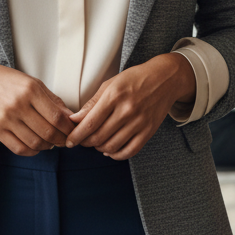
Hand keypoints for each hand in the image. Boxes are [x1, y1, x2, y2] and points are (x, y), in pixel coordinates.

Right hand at [0, 55, 74, 156]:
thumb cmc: (9, 81)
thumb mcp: (33, 83)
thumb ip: (53, 100)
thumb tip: (71, 118)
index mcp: (31, 90)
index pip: (57, 117)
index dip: (69, 128)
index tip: (73, 131)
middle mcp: (18, 104)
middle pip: (47, 132)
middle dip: (61, 140)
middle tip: (65, 140)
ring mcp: (6, 119)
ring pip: (34, 142)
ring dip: (48, 146)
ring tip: (51, 142)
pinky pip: (19, 148)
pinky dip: (32, 151)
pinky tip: (37, 146)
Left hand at [65, 53, 195, 160]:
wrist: (165, 79)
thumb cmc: (135, 79)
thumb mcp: (111, 83)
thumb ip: (92, 103)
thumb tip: (75, 119)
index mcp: (114, 96)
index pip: (90, 123)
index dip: (77, 135)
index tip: (69, 141)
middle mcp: (127, 110)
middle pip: (99, 137)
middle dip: (86, 142)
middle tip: (82, 141)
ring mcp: (139, 122)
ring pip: (112, 146)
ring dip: (99, 148)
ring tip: (96, 143)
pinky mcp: (149, 131)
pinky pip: (130, 151)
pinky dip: (116, 155)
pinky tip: (110, 150)